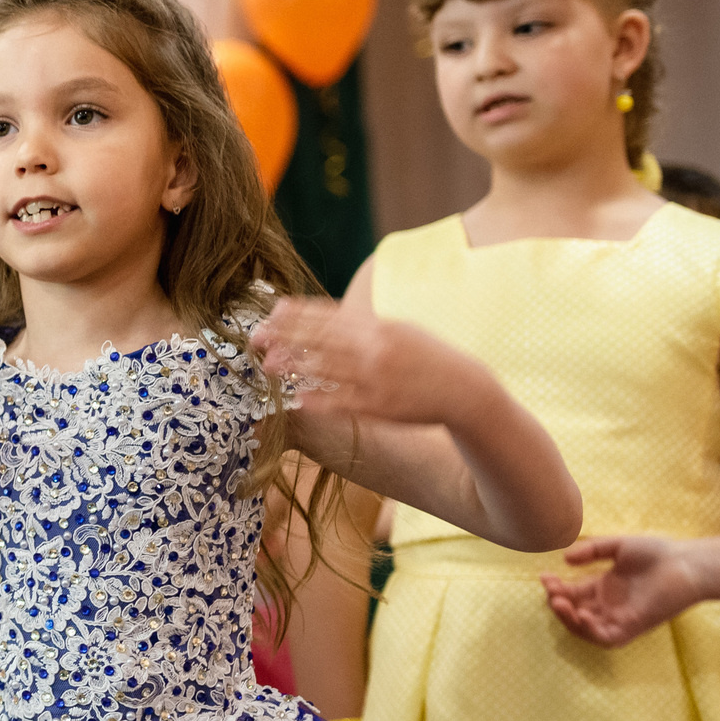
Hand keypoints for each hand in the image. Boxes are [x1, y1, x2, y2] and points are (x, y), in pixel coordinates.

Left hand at [248, 299, 467, 426]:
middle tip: (256, 338)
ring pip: (326, 370)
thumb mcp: (397, 329)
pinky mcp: (380, 407)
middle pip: (321, 340)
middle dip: (285, 337)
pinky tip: (297, 397)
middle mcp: (375, 349)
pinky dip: (318, 399)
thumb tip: (322, 315)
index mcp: (378, 327)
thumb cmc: (425, 356)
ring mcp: (376, 379)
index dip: (297, 315)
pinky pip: (342, 402)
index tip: (271, 313)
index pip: (329, 316)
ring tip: (268, 365)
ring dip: (294, 367)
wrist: (463, 389)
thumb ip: (362, 323)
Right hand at [543, 536, 703, 648]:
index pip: (571, 594)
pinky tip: (582, 615)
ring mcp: (620, 618)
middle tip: (552, 591)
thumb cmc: (657, 553)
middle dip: (558, 604)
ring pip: (585, 629)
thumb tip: (565, 559)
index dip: (555, 588)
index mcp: (603, 588)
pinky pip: (606, 637)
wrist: (686, 564)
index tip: (544, 576)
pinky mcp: (632, 627)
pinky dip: (591, 631)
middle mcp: (608, 606)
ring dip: (568, 620)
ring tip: (559, 604)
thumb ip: (592, 550)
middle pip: (573, 612)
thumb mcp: (618, 546)